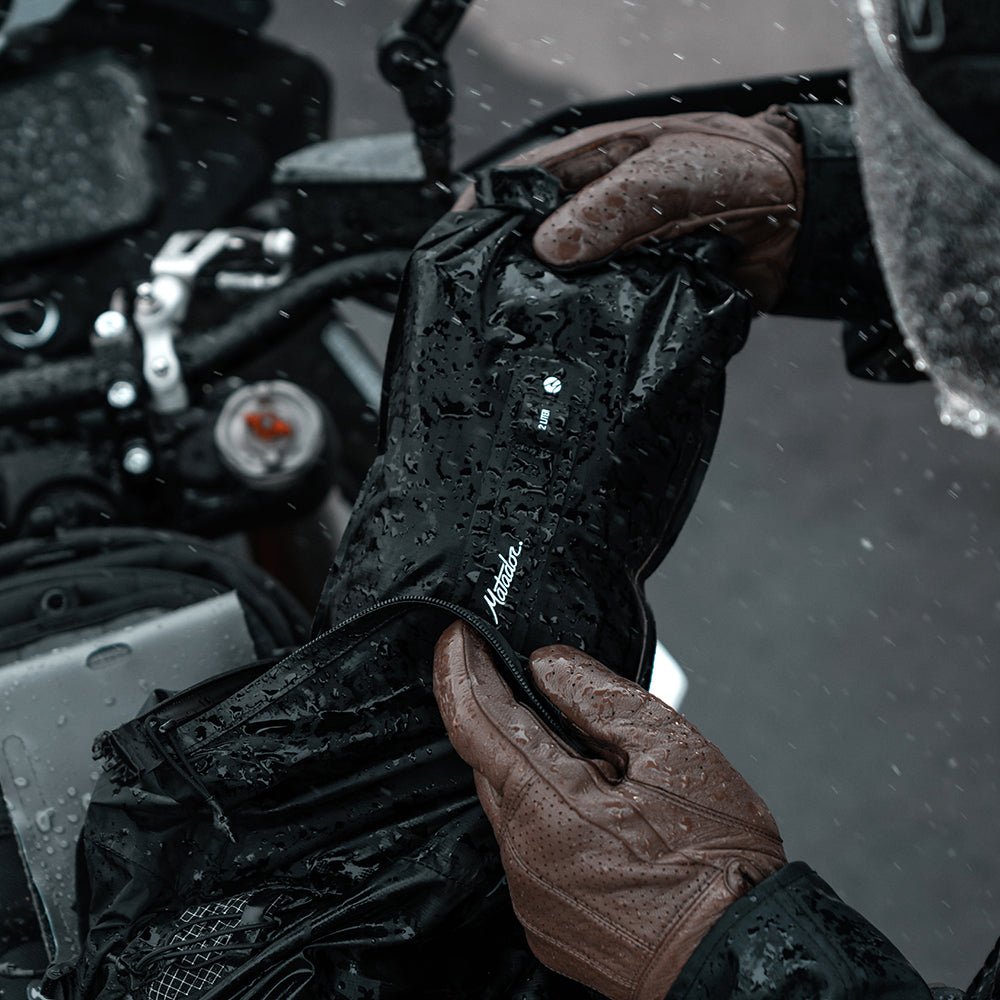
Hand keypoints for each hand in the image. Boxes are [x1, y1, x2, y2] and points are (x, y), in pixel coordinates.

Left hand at [433, 621, 785, 999]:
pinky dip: (551, 819)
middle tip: (553, 697)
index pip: (475, 719)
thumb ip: (596, 698)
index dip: (459, 669)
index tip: (457, 638)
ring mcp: (531, 894)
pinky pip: (531, 849)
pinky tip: (604, 822)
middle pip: (493, 762)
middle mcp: (524, 852)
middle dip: (509, 719)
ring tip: (609, 775)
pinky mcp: (545, 921)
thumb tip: (546, 665)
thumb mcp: (670, 750)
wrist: (737, 953)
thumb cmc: (716, 860)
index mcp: (547, 802)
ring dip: (540, 773)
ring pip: (514, 806)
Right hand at [457, 107, 803, 308]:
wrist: (798, 219)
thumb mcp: (671, 171)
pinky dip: (577, 335)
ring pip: (554, 289)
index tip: (450, 255)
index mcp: (585, 167)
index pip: (510, 188)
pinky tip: (563, 353)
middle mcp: (587, 216)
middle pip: (522, 246)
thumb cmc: (738, 170)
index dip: (475, 218)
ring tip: (512, 341)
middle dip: (500, 276)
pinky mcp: (628, 300)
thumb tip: (550, 246)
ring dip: (538, 311)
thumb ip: (614, 205)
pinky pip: (591, 319)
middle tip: (478, 313)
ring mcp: (606, 261)